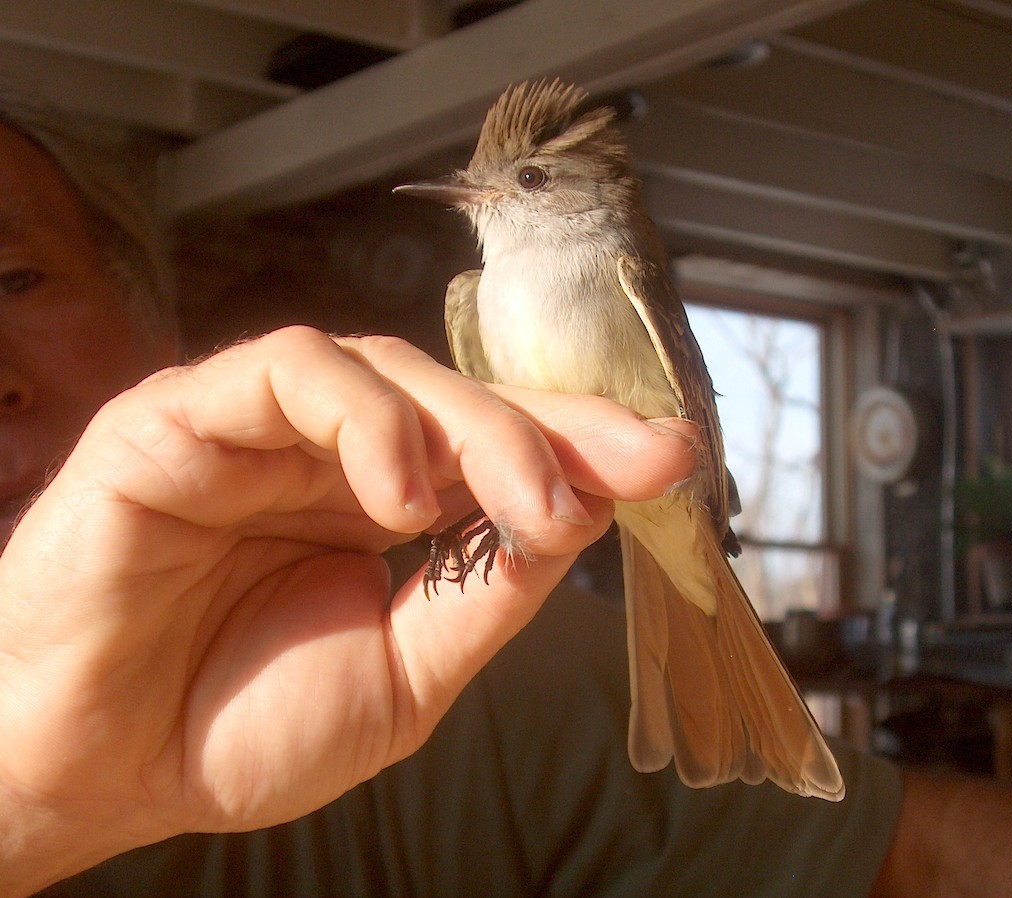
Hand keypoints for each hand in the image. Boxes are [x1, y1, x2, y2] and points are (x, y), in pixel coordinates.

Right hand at [0, 327, 696, 894]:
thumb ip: (485, 590)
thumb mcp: (406, 674)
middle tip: (628, 473)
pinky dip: (366, 417)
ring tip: (514, 506)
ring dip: (476, 427)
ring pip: (391, 367)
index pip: (499, 449)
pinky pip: (292, 369)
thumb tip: (579, 515)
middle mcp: (331, 452)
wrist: (99, 771)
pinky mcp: (185, 413)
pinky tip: (398, 494)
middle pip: (465, 396)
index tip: (674, 458)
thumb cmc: (238, 726)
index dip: (585, 445)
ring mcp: (260, 426)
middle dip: (558, 429)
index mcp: (383, 506)